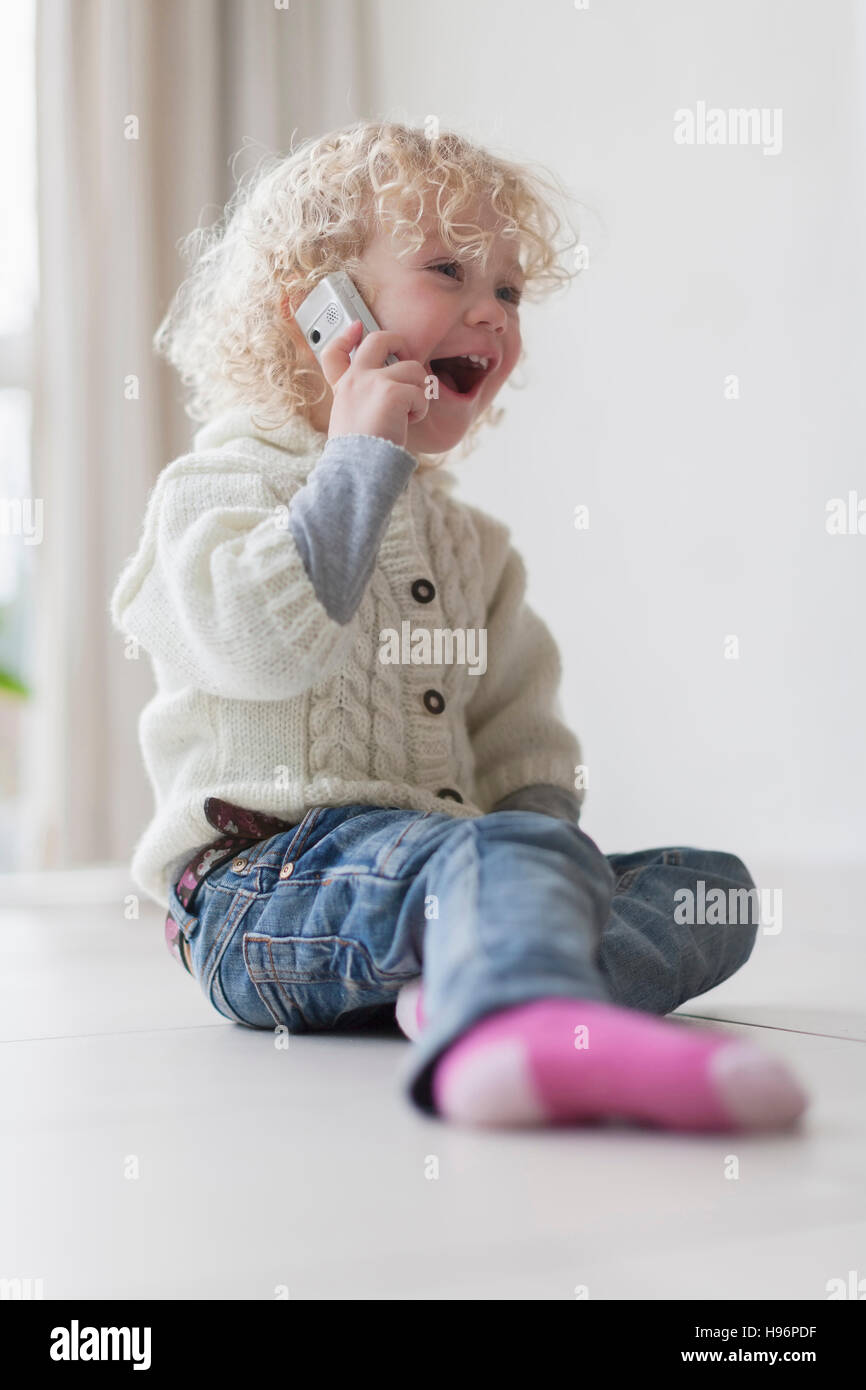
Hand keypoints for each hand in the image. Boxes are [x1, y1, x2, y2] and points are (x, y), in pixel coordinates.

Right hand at [321, 319, 429, 450]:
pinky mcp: (392, 391)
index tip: (355, 327)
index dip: (346, 336)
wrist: (358, 468)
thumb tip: (391, 393)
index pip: (334, 353)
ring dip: (418, 391)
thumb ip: (363, 401)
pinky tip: (408, 423)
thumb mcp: (350, 421)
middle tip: (408, 361)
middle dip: (399, 343)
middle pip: (379, 339)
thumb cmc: (359, 453)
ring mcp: (373, 381)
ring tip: (407, 414)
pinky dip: (420, 410)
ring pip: (413, 368)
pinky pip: (420, 392)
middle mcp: (356, 379)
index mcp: (344, 387)